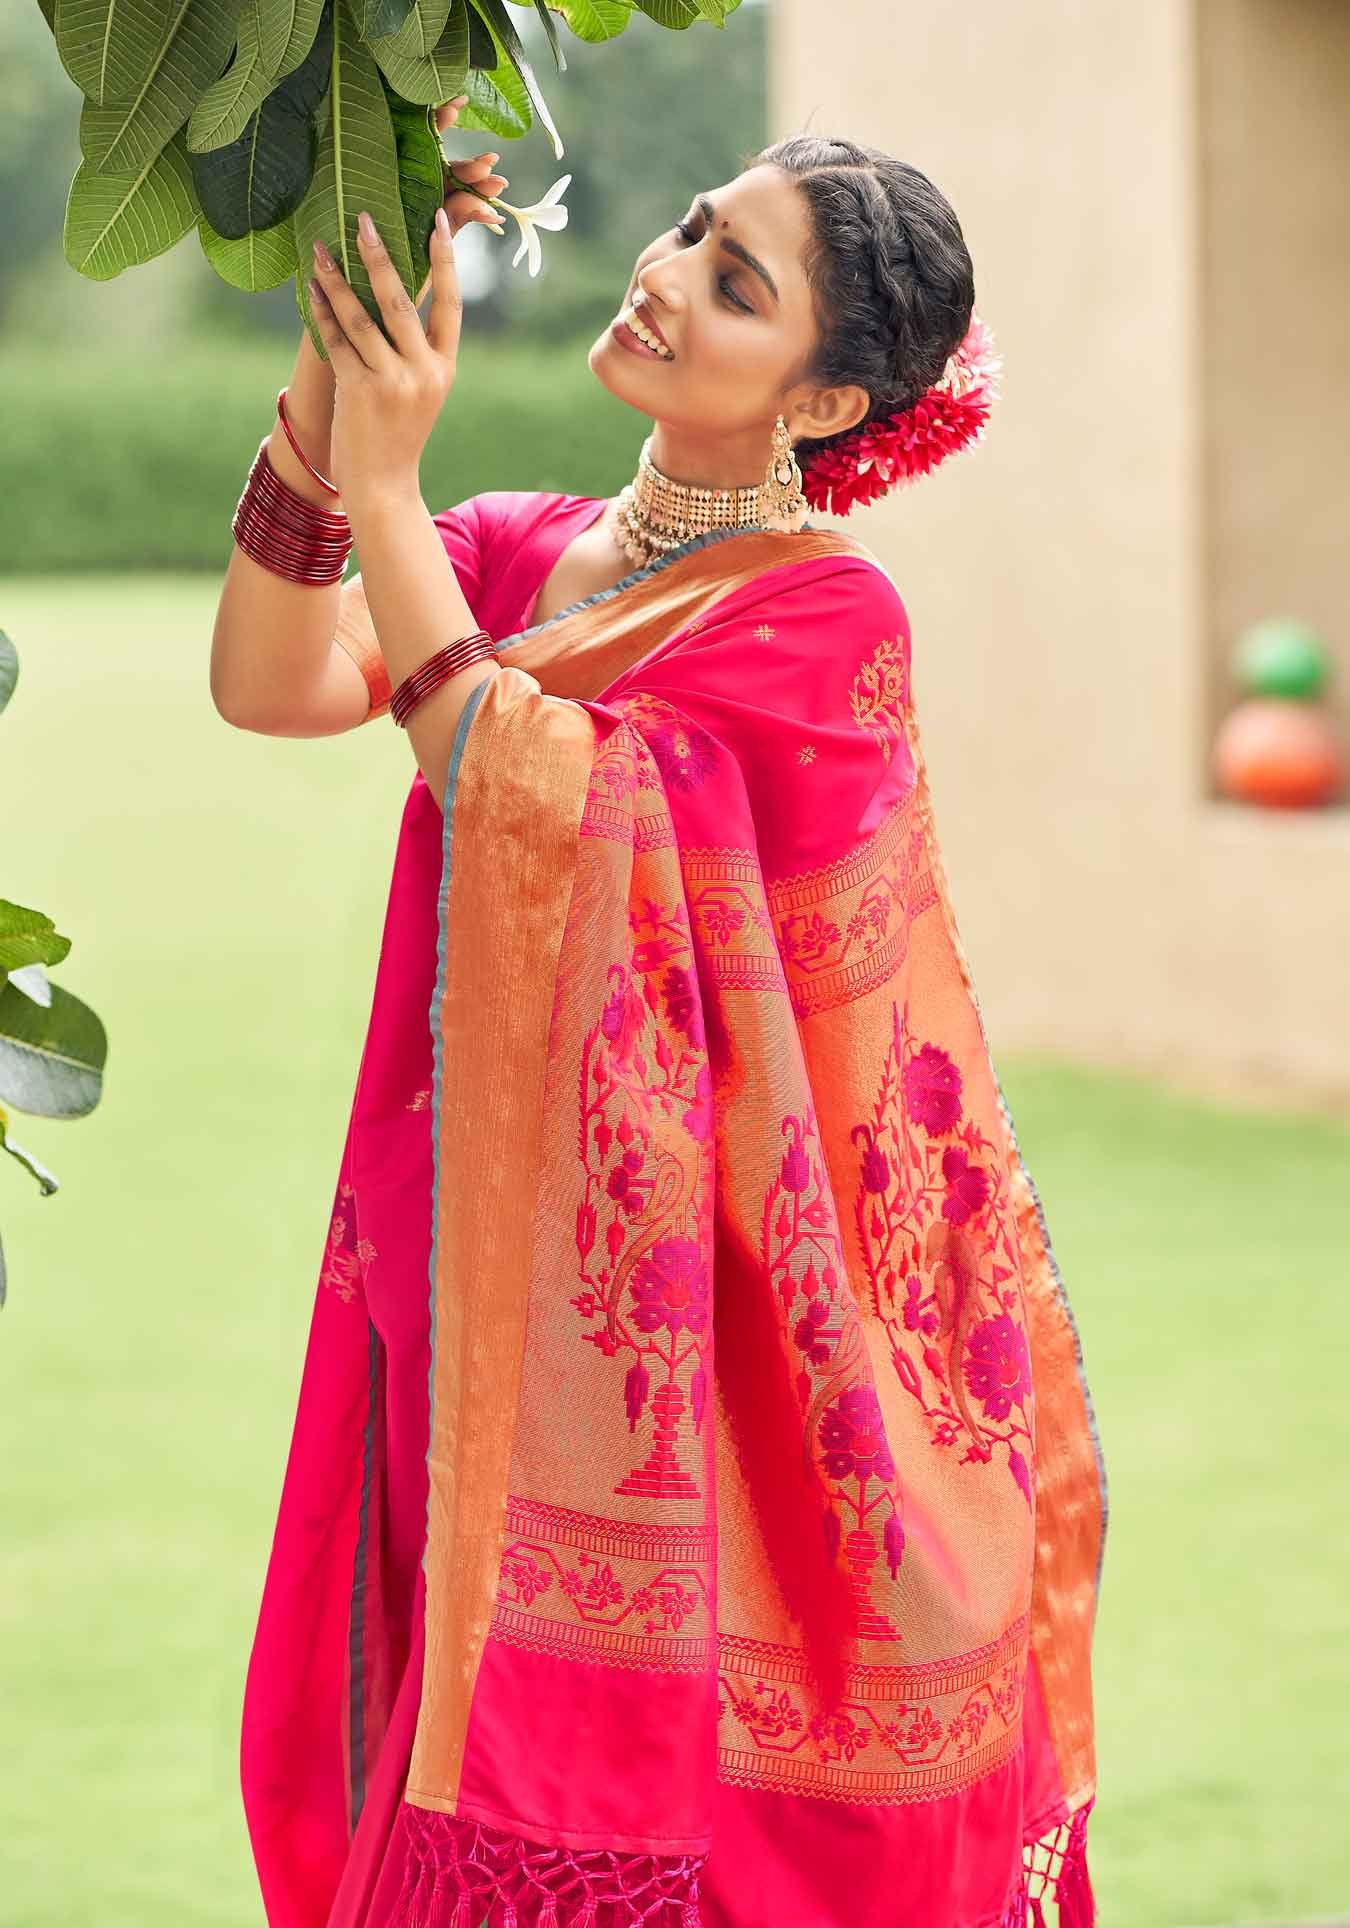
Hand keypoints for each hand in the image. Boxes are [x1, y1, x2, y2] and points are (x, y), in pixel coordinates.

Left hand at [305, 97, 508, 508]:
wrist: (384, 487)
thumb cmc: (397, 435)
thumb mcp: (418, 392)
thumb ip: (412, 349)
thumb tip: (390, 290)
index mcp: (445, 369)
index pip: (450, 304)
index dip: (445, 260)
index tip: (438, 219)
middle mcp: (424, 372)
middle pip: (402, 300)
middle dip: (380, 255)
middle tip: (363, 217)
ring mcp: (393, 383)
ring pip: (362, 316)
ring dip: (338, 278)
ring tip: (321, 247)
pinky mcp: (361, 391)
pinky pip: (338, 340)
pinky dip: (323, 311)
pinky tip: (312, 287)